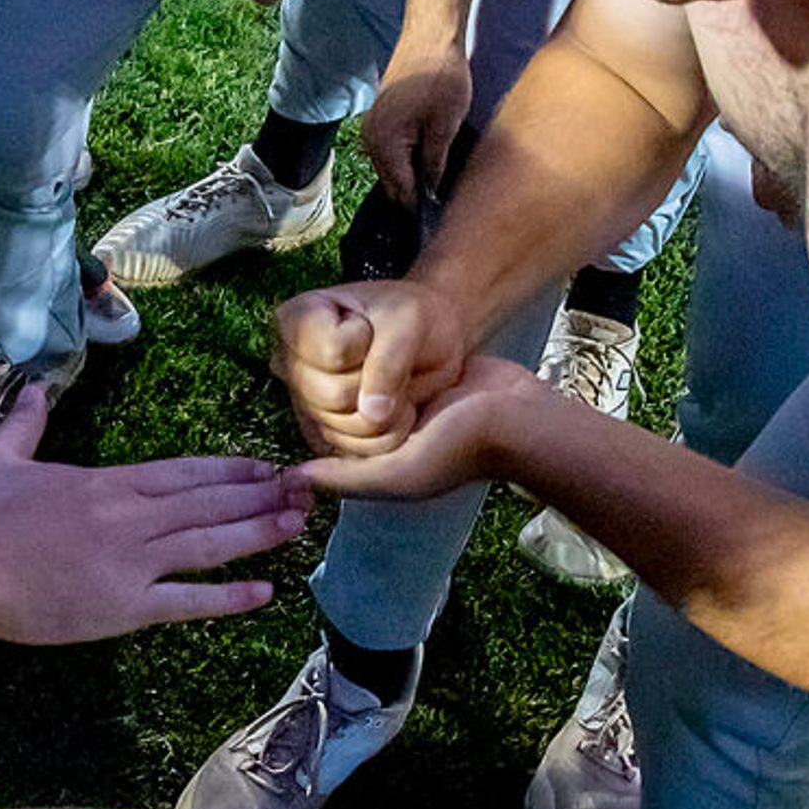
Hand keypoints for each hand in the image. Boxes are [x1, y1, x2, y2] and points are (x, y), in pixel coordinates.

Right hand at [0, 386, 304, 645]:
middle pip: (210, 503)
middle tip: (305, 491)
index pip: (186, 472)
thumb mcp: (2, 456)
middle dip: (261, 496)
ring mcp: (133, 562)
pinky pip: (187, 601)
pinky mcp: (125, 606)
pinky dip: (227, 597)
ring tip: (297, 526)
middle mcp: (132, 517)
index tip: (267, 466)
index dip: (231, 469)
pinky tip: (263, 592)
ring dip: (258, 534)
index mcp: (110, 483)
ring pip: (210, 545)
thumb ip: (27, 423)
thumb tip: (33, 388)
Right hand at [272, 276, 471, 458]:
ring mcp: (303, 405)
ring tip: (393, 383)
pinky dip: (387, 434)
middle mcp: (289, 365)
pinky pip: (357, 451)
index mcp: (295, 320)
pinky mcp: (322, 437)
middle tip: (388, 359)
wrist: (433, 343)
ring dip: (386, 410)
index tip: (370, 325)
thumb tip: (372, 415)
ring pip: (345, 428)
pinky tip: (391, 407)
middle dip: (374, 382)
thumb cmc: (414, 317)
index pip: (332, 351)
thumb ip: (388, 363)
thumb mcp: (408, 321)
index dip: (363, 341)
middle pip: (332, 396)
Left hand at [292, 353, 540, 505]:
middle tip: (309, 352)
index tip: (293, 380)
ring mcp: (401, 403)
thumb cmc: (460, 447)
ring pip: (357, 382)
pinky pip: (381, 363)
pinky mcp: (416, 376)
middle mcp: (384, 435)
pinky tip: (357, 329)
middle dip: (326, 384)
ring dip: (346, 364)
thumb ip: (347, 478)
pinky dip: (371, 352)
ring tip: (329, 334)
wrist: (518, 413)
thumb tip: (291, 480)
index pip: (325, 438)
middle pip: (338, 407)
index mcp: (376, 463)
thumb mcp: (399, 472)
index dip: (310, 412)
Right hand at [363, 29, 471, 200]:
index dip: (422, 209)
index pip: (401, 192)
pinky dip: (408, 160)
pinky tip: (430, 159)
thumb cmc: (441, 76)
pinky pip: (392, 152)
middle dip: (416, 195)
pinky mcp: (381, 120)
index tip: (443, 220)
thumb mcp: (445, 126)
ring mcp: (372, 129)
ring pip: (392, 169)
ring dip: (412, 177)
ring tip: (440, 182)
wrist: (431, 35)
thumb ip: (434, 165)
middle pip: (393, 184)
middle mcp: (370, 139)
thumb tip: (431, 195)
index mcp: (383, 143)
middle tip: (447, 205)